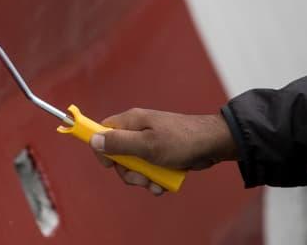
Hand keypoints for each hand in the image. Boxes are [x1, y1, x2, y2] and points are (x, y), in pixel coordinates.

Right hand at [90, 108, 236, 194]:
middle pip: (117, 154)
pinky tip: (162, 184)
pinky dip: (153, 178)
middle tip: (141, 179)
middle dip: (127, 171)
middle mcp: (137, 129)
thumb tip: (93, 140)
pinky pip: (148, 168)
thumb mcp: (147, 145)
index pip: (102, 131)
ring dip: (142, 179)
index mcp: (131, 122)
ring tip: (155, 184)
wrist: (214, 144)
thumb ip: (119, 143)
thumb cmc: (181, 141)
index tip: (109, 164)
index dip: (101, 149)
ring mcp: (149, 141)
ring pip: (133, 164)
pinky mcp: (160, 152)